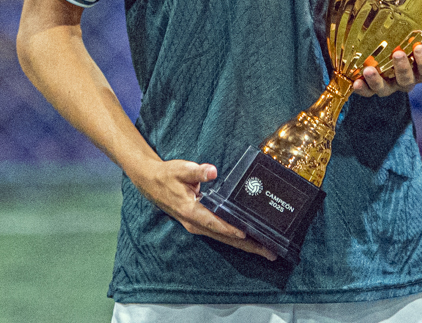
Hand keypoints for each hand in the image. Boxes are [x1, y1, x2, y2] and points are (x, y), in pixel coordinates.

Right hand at [129, 158, 277, 261]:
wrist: (151, 183)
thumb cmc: (167, 176)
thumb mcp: (180, 169)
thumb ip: (197, 171)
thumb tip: (212, 171)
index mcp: (190, 211)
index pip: (213, 222)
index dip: (229, 228)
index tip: (245, 233)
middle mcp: (195, 223)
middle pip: (224, 237)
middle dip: (248, 245)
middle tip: (270, 252)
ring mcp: (198, 226)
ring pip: (224, 239)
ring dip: (246, 245)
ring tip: (267, 250)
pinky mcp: (201, 224)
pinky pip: (221, 234)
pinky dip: (236, 239)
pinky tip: (250, 241)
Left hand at [352, 31, 421, 97]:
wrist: (380, 39)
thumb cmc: (411, 38)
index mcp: (420, 69)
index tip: (419, 47)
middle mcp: (405, 79)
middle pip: (407, 81)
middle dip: (402, 69)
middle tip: (397, 53)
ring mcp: (387, 84)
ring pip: (385, 89)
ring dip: (377, 81)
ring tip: (369, 70)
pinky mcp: (369, 85)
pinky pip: (367, 92)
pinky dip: (362, 89)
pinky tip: (356, 81)